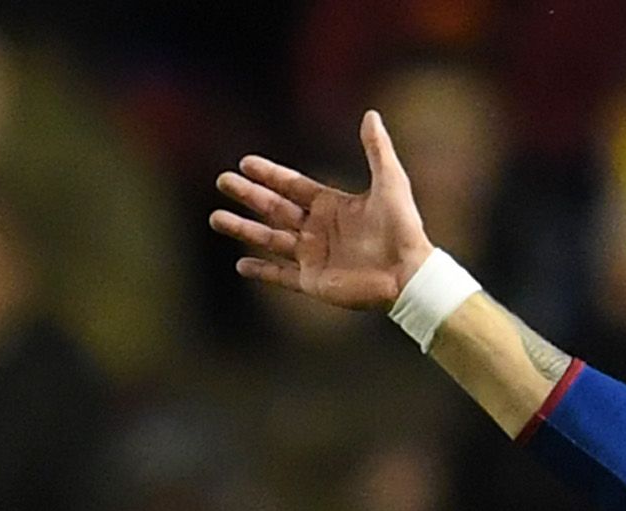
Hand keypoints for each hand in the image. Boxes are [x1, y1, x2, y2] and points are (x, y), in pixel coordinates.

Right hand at [212, 112, 432, 311]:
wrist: (409, 273)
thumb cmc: (403, 228)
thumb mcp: (390, 182)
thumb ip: (377, 149)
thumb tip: (370, 114)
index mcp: (331, 205)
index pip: (292, 186)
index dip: (270, 174)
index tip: (245, 162)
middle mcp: (318, 230)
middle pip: (274, 209)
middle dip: (248, 195)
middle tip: (222, 181)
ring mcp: (314, 256)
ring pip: (270, 240)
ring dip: (243, 229)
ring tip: (216, 218)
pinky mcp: (314, 282)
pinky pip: (281, 276)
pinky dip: (261, 271)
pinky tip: (239, 264)